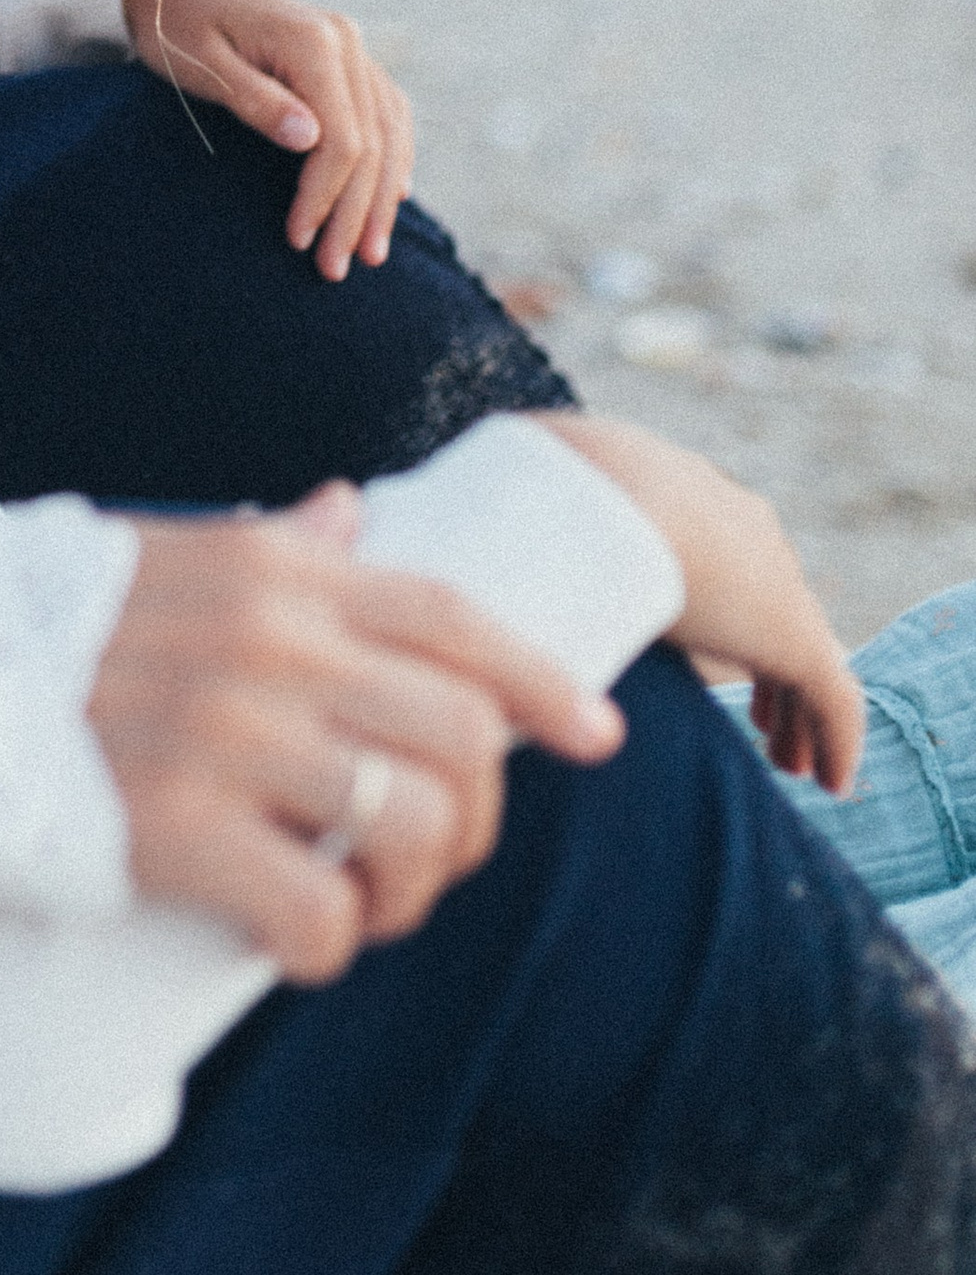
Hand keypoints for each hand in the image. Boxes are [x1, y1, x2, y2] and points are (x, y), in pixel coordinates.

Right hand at [86, 491, 626, 983]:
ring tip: (366, 909)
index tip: (598, 735)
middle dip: (474, 815)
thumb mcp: (166, 555)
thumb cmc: (41, 627)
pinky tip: (299, 948)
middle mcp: (269, 640)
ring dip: (410, 890)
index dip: (544, 681)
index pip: (455, 615)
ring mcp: (227, 732)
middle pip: (461, 732)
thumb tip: (349, 512)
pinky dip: (327, 945)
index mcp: (273, 569)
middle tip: (430, 862)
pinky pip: (317, 911)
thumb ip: (270, 545)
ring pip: (410, 824)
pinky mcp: (176, 826)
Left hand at [120, 0, 415, 281]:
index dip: (325, 197)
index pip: (342, 138)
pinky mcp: (342, 53)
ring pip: (388, 129)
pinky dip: (392, 154)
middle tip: (337, 270)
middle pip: (372, 141)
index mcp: (312, 40)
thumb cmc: (172, 26)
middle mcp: (344, 38)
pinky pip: (384, 109)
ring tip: (371, 251)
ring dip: (381, 194)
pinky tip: (391, 194)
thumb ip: (255, 101)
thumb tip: (311, 142)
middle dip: (356, 211)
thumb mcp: (200, 66)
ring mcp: (349, 44)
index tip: (298, 243)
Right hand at [539, 413, 864, 792]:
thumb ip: (506, 548)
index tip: (697, 653)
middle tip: (758, 714)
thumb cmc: (537, 501)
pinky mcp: (795, 636)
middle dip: (760, 656)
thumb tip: (440, 567)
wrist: (593, 500)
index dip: (709, 609)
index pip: (711, 554)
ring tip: (786, 757)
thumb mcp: (519, 514)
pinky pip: (833, 699)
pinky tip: (828, 781)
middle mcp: (739, 529)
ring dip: (793, 710)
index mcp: (679, 494)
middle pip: (764, 602)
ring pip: (802, 658)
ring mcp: (772, 582)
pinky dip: (834, 739)